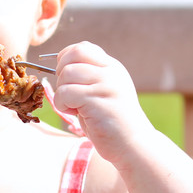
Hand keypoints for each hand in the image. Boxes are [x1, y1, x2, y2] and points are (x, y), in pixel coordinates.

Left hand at [50, 42, 155, 163]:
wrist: (134, 145)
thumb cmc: (111, 122)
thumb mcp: (103, 92)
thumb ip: (88, 77)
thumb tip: (59, 66)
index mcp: (112, 67)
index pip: (83, 47)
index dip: (66, 58)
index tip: (66, 77)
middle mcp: (111, 72)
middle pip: (72, 57)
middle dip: (60, 74)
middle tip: (68, 93)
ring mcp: (106, 85)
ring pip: (66, 75)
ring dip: (61, 93)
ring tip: (73, 106)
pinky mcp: (98, 101)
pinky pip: (65, 93)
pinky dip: (62, 105)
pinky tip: (75, 113)